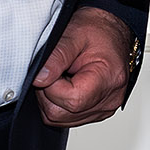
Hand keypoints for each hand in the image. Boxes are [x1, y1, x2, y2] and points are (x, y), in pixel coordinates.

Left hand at [33, 6, 133, 126]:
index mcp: (109, 79)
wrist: (111, 30)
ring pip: (61, 120)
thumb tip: (38, 79)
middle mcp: (109, 99)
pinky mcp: (96, 112)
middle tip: (54, 70)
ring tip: (62, 75)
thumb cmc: (97, 30)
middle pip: (62, 114)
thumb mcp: (74, 35)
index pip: (72, 100)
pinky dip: (60, 103)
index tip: (51, 69)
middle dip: (49, 93)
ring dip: (53, 99)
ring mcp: (104, 108)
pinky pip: (67, 117)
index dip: (52, 86)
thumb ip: (55, 58)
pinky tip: (67, 84)